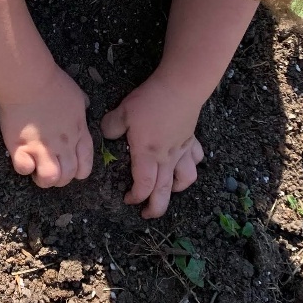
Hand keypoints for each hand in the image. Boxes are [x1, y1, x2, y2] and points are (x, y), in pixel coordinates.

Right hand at [0, 66, 93, 187]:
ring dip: (44, 179)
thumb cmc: (54, 84)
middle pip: (67, 176)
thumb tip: (84, 107)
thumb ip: (82, 108)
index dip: (79, 171)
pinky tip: (22, 157)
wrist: (29, 81)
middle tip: (51, 169)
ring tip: (37, 170)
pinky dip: (23, 167)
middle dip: (61, 179)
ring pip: (49, 179)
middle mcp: (63, 145)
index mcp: (78, 133)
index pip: (85, 165)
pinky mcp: (20, 147)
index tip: (71, 167)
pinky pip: (23, 169)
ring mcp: (41, 148)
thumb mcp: (77, 95)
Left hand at [101, 70, 204, 218]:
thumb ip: (111, 127)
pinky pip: (196, 159)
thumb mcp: (123, 113)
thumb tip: (106, 135)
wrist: (180, 88)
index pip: (144, 185)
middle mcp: (167, 158)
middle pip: (165, 191)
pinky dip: (191, 166)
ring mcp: (182, 150)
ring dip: (176, 190)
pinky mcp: (191, 140)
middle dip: (156, 208)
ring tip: (167, 191)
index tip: (127, 199)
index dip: (136, 197)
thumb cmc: (150, 102)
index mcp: (147, 154)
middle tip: (147, 214)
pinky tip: (185, 165)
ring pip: (185, 179)